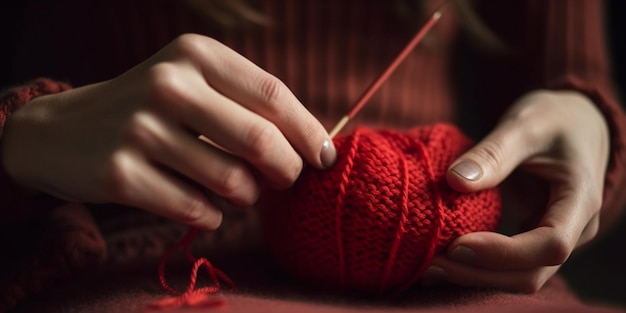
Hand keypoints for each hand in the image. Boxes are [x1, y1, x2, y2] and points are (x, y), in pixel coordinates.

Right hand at [0, 34, 335, 229]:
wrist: (62, 131)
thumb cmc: (151, 110)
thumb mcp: (195, 85)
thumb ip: (250, 107)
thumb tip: (317, 147)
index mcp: (196, 55)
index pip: (274, 96)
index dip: (309, 133)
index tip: (325, 159)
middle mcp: (169, 85)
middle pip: (262, 141)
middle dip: (287, 171)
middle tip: (285, 181)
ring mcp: (141, 129)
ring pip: (233, 183)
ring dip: (246, 197)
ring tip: (234, 189)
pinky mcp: (120, 174)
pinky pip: (197, 210)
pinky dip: (211, 216)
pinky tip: (202, 206)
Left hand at [424, 90, 608, 291]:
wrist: (574, 121)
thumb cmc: (553, 118)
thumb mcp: (525, 124)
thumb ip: (493, 153)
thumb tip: (454, 180)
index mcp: (580, 199)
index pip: (550, 245)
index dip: (503, 252)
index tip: (456, 244)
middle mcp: (574, 228)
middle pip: (531, 273)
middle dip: (480, 274)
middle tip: (430, 265)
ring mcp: (554, 236)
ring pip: (519, 276)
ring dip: (476, 277)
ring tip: (429, 268)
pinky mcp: (534, 237)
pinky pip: (510, 264)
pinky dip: (478, 267)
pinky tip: (444, 259)